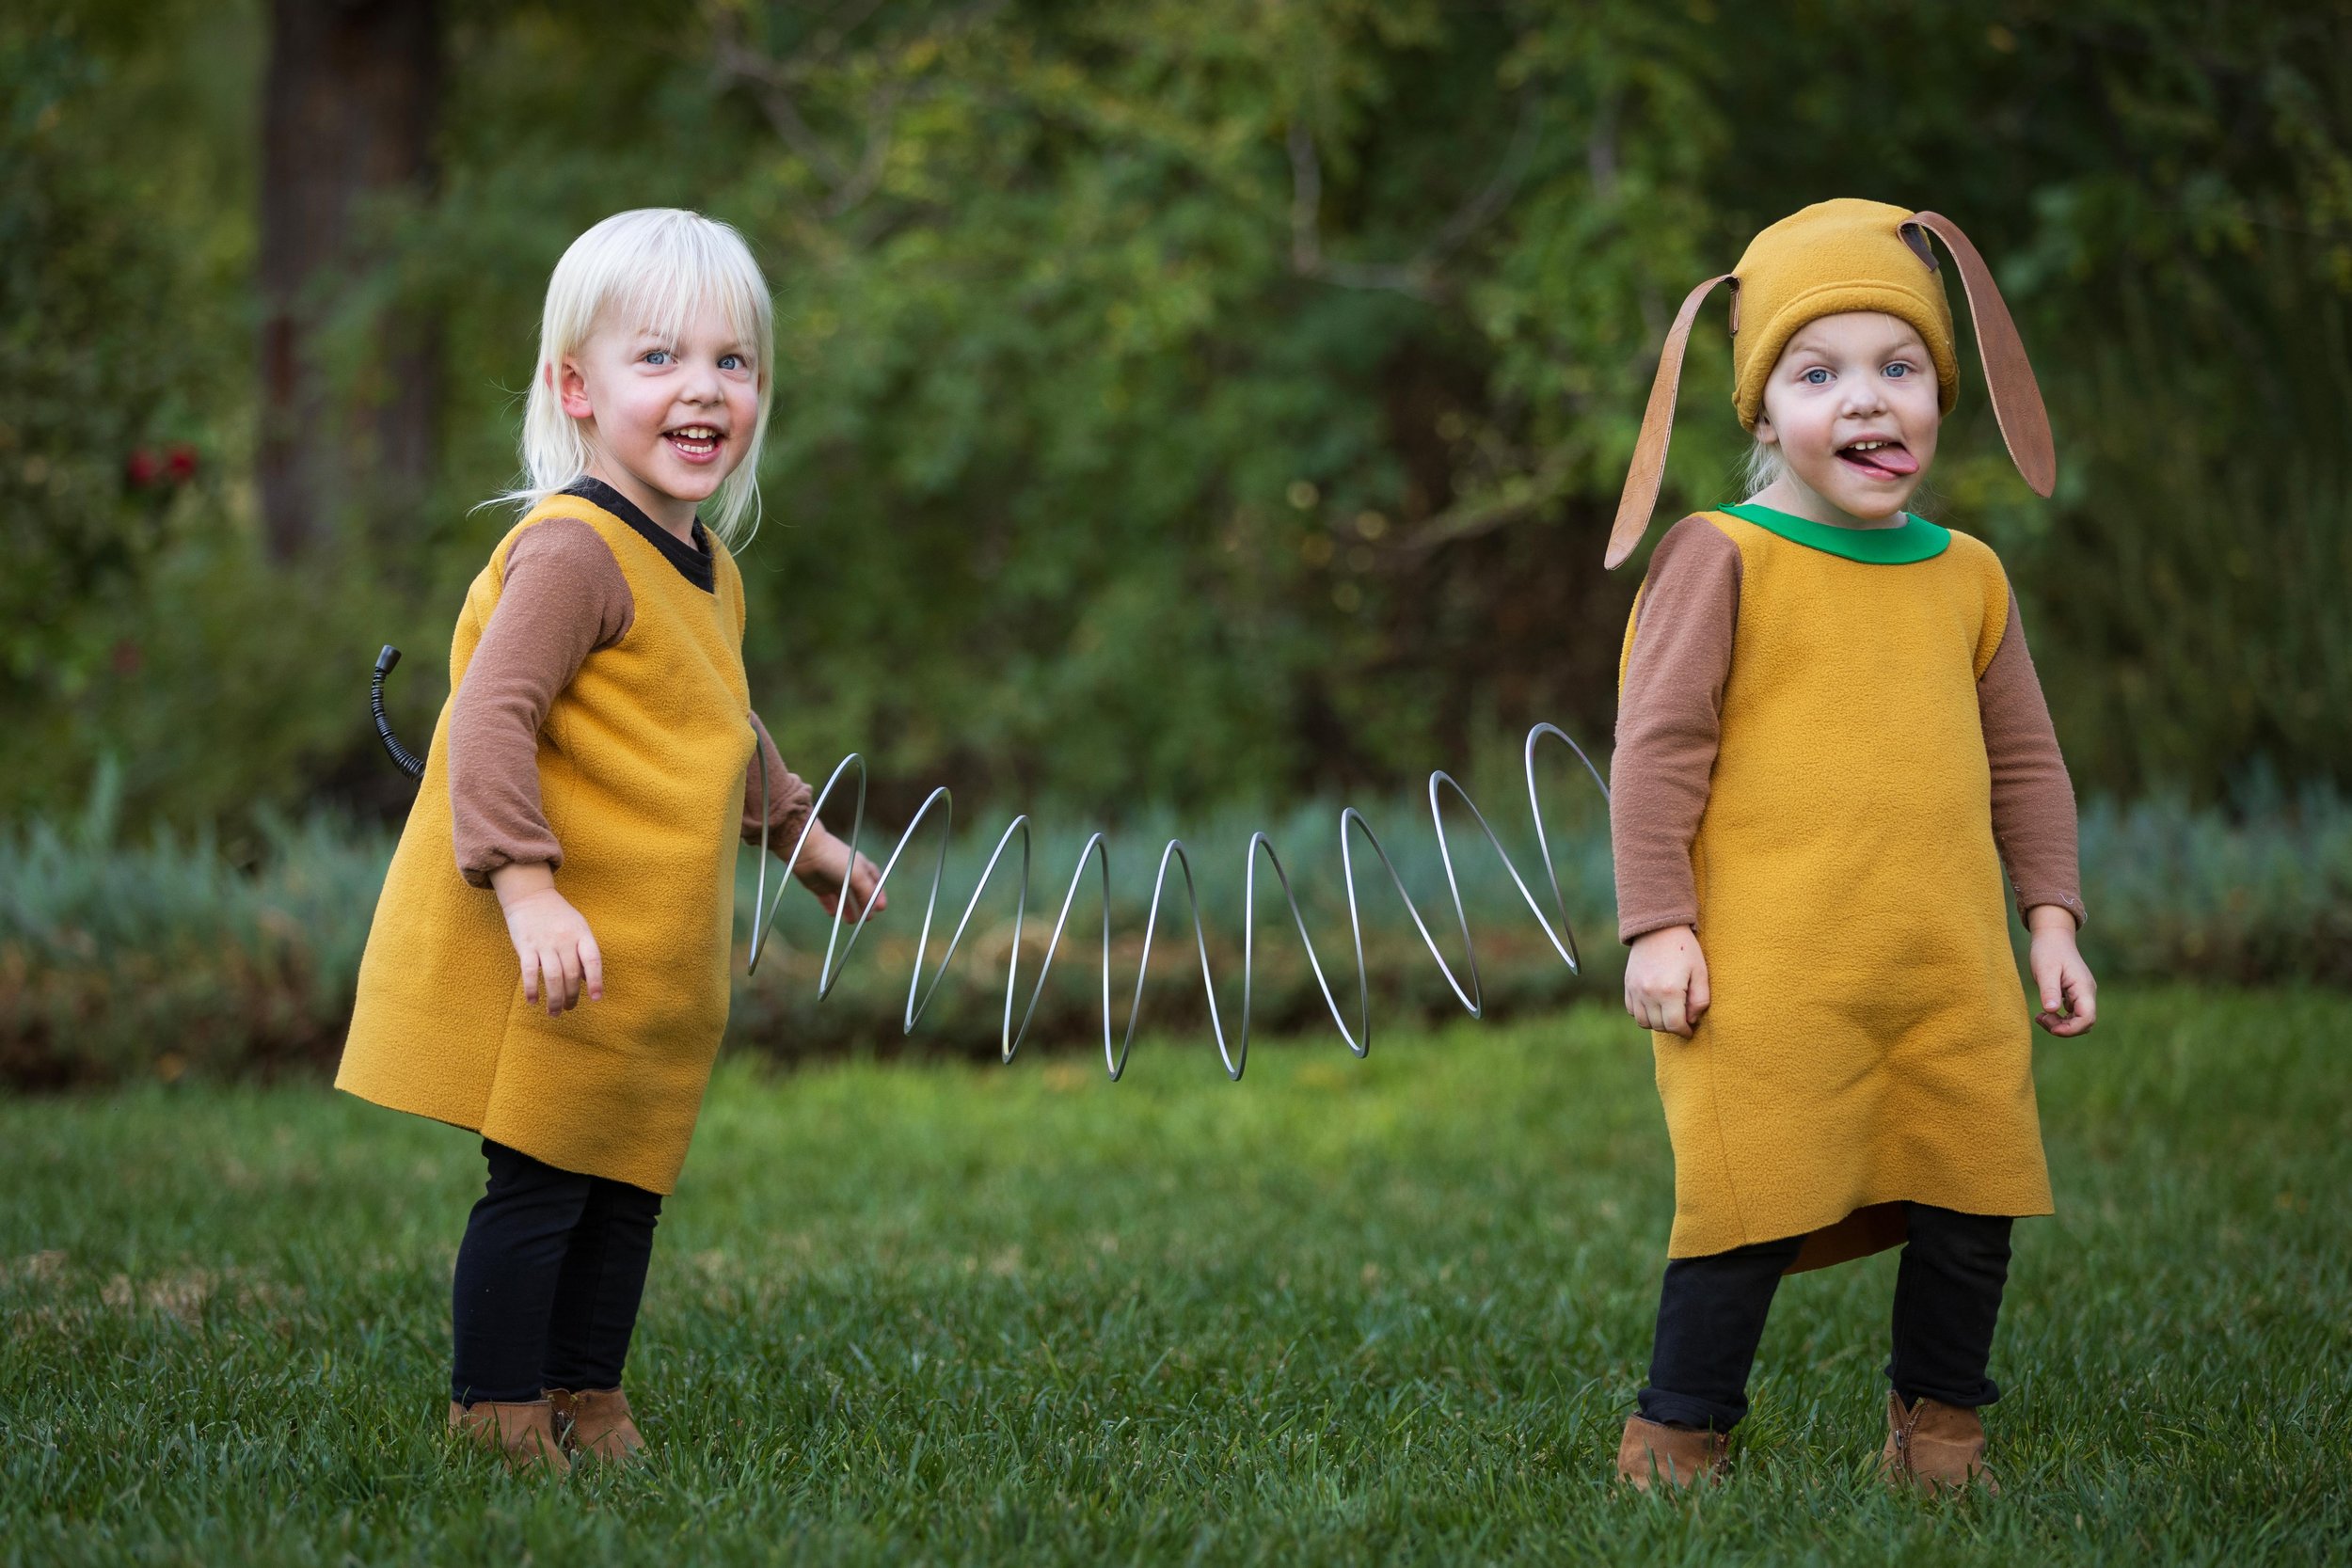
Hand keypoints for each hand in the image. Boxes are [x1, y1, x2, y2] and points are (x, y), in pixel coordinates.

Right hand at [488, 863, 603, 1016]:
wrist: (530, 895)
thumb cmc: (558, 916)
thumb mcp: (578, 927)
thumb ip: (584, 952)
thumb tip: (589, 981)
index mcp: (582, 934)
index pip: (593, 960)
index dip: (596, 981)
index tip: (596, 998)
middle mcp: (565, 939)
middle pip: (572, 974)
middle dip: (571, 996)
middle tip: (568, 1008)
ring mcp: (545, 943)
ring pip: (553, 977)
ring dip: (554, 999)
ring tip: (554, 1012)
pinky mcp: (526, 946)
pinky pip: (530, 972)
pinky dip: (531, 989)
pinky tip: (533, 1001)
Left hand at [791, 823, 888, 920]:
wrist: (807, 851)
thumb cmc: (835, 858)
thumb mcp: (858, 874)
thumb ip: (868, 891)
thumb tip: (875, 906)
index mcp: (861, 867)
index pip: (875, 882)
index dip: (879, 895)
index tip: (881, 908)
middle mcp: (848, 874)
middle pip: (860, 893)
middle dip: (865, 905)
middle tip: (867, 918)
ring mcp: (833, 880)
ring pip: (844, 899)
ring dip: (849, 910)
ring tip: (851, 921)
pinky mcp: (819, 886)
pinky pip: (827, 900)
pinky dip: (831, 907)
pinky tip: (834, 914)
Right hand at [1625, 924, 1709, 1037]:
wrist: (1658, 927)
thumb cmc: (1684, 948)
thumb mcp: (1700, 972)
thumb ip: (1700, 1000)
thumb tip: (1691, 1020)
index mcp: (1670, 991)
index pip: (1675, 1025)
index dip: (1685, 1031)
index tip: (1690, 1030)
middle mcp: (1649, 993)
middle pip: (1659, 1026)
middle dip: (1672, 1027)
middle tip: (1681, 1020)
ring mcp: (1635, 989)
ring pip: (1643, 1021)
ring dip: (1656, 1022)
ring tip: (1667, 1014)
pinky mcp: (1628, 984)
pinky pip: (1632, 1010)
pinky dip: (1643, 1013)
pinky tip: (1654, 1005)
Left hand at [2026, 904, 2095, 1035]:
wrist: (2052, 936)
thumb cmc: (2048, 951)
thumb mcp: (2045, 970)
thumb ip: (2049, 990)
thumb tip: (2051, 1010)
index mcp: (2083, 988)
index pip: (2087, 1018)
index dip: (2071, 1029)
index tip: (2051, 1027)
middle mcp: (2087, 993)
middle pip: (2084, 1023)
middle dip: (2064, 1028)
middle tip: (2041, 1018)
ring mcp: (2082, 994)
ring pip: (2078, 1020)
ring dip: (2061, 1024)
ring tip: (2040, 1016)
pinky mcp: (2074, 994)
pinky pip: (2072, 1014)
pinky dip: (2059, 1018)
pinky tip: (2044, 1012)